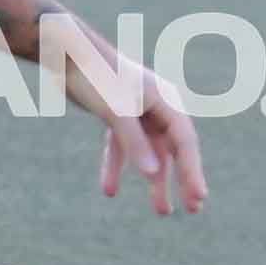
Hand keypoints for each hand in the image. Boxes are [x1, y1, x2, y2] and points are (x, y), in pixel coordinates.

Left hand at [42, 13, 210, 216]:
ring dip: (155, 181)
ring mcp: (138, 110)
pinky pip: (122, 147)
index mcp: (166, 100)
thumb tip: (152, 175)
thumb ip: (134, 143)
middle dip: (183, 180)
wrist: (66, 52)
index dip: (193, 172)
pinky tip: (108, 191)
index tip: (199, 198)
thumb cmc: (95, 76)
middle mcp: (157, 105)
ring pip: (151, 152)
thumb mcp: (116, 111)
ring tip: (162, 212)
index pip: (185, 142)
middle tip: (194, 209)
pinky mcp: (117, 114)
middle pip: (175, 149)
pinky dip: (116, 167)